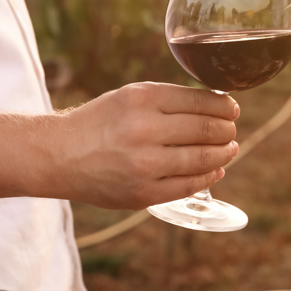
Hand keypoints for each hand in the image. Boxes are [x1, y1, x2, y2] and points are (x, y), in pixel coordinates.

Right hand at [53, 82, 239, 208]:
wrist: (58, 156)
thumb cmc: (102, 122)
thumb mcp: (131, 96)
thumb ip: (172, 100)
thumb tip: (219, 105)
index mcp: (143, 99)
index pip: (202, 102)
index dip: (226, 107)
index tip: (233, 109)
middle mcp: (144, 130)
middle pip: (208, 130)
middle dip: (228, 130)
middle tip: (231, 131)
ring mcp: (144, 165)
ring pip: (204, 158)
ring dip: (225, 154)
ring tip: (229, 149)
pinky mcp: (143, 193)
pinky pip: (190, 185)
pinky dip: (209, 177)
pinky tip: (215, 170)